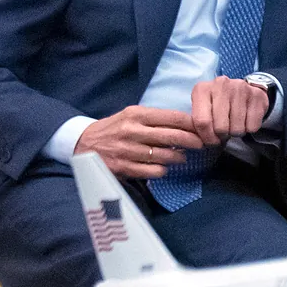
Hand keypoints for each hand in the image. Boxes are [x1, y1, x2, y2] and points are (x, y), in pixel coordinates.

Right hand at [75, 106, 202, 178]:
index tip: (202, 128)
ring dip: (179, 157)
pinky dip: (163, 170)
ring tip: (181, 157)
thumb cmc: (114, 128)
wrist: (83, 144)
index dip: (192, 124)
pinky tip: (163, 167)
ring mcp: (127, 150)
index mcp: (136, 114)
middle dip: (192, 141)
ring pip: (165, 156)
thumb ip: (156, 119)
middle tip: (201, 144)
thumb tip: (187, 124)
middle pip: (173, 137)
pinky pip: (154, 172)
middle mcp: (132, 131)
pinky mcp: (123, 167)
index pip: (173, 117)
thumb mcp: (132, 116)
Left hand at [190, 76, 268, 145]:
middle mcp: (221, 85)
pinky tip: (245, 119)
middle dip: (222, 136)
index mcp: (202, 89)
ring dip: (236, 132)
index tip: (211, 140)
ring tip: (234, 123)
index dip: (207, 138)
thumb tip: (198, 142)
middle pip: (221, 128)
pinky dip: (249, 128)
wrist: (244, 90)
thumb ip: (196, 125)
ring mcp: (240, 88)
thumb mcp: (202, 110)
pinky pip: (252, 126)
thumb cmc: (219, 104)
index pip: (202, 122)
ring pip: (237, 129)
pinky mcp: (257, 95)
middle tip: (224, 131)